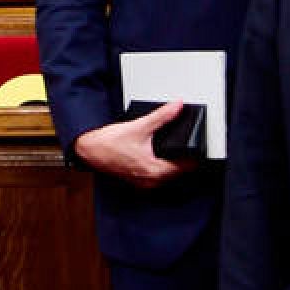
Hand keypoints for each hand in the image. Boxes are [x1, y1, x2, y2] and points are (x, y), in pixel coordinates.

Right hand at [72, 101, 196, 187]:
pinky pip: (157, 176)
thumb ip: (162, 116)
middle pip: (179, 172)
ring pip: (168, 175)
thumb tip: (177, 107)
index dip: (194, 156)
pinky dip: (162, 167)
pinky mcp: (138, 180)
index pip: (187, 167)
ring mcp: (144, 182)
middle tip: (189, 144)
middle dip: (185, 159)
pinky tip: (158, 156)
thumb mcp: (140, 126)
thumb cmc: (110, 142)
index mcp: (155, 170)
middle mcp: (151, 180)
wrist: (90, 149)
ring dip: (173, 164)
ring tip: (176, 149)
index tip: (199, 146)